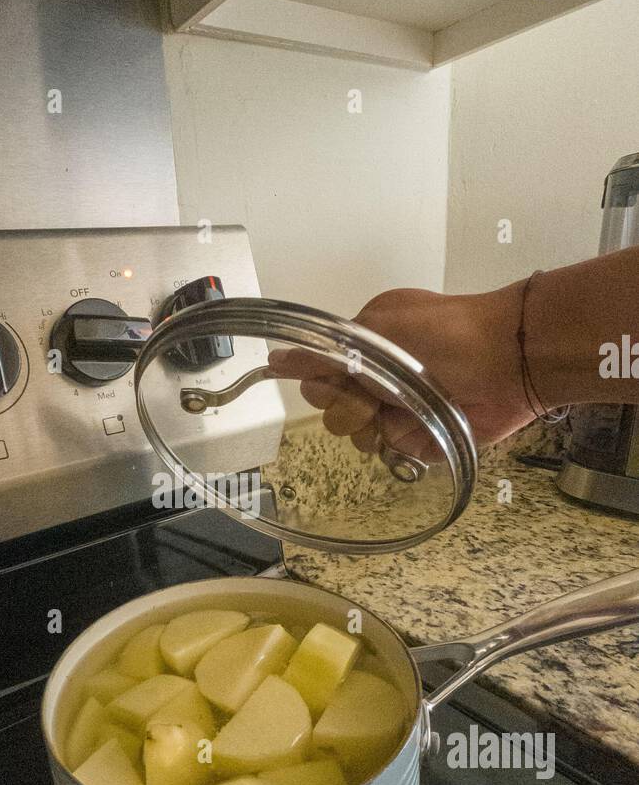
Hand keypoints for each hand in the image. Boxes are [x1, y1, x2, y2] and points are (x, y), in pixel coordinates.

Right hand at [269, 282, 533, 456]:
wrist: (508, 360)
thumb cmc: (444, 334)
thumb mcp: (376, 331)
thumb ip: (325, 352)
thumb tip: (276, 359)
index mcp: (364, 347)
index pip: (318, 377)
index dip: (321, 387)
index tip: (336, 382)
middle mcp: (379, 381)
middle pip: (334, 413)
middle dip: (349, 409)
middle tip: (375, 396)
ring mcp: (401, 411)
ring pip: (361, 438)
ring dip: (376, 428)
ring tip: (403, 412)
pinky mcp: (425, 439)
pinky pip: (396, 453)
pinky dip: (405, 441)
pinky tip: (420, 427)